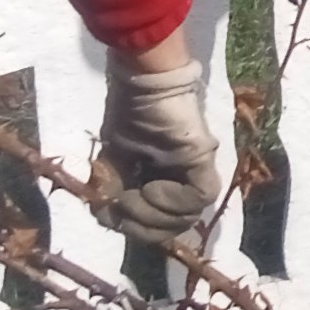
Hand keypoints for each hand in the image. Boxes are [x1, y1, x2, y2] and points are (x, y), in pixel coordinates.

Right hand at [90, 35, 228, 242]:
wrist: (142, 81)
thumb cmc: (128, 111)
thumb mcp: (115, 158)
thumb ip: (114, 188)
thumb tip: (106, 217)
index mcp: (164, 180)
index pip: (160, 225)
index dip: (137, 229)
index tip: (116, 215)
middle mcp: (184, 179)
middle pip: (174, 227)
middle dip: (145, 226)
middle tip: (126, 206)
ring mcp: (196, 170)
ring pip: (187, 217)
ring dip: (155, 214)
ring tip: (140, 193)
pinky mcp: (203, 159)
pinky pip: (197, 197)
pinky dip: (171, 200)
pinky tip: (153, 186)